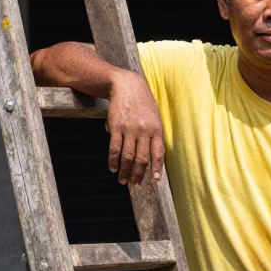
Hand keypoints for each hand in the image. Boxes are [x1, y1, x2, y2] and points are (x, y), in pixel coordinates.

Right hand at [106, 72, 164, 187]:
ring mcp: (129, 129)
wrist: (126, 85)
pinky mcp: (116, 126)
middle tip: (134, 185)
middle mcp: (144, 130)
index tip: (154, 181)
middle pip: (141, 159)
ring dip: (124, 171)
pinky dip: (113, 160)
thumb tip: (155, 157)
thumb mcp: (155, 117)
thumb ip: (155, 135)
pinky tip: (113, 168)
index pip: (157, 154)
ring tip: (122, 180)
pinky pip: (114, 148)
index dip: (156, 169)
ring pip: (127, 156)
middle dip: (138, 175)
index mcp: (156, 129)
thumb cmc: (143, 103)